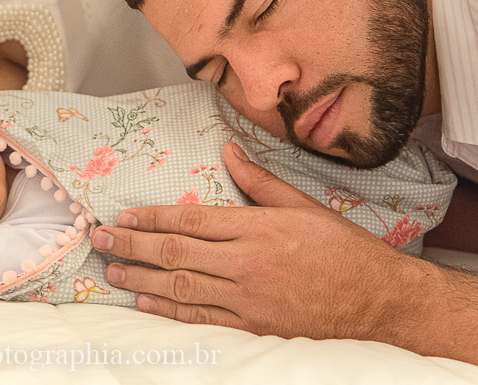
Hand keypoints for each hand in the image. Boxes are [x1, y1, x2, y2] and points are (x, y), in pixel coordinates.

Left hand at [89, 142, 421, 340]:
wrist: (379, 303)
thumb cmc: (345, 251)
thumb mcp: (304, 206)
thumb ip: (260, 181)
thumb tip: (229, 150)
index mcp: (257, 228)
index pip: (190, 220)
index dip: (151, 218)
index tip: (124, 215)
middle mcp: (246, 263)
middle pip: (175, 252)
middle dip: (131, 244)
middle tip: (98, 238)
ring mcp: (247, 298)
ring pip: (180, 285)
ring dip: (140, 276)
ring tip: (111, 268)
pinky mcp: (252, 326)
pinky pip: (200, 317)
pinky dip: (168, 309)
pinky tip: (145, 300)